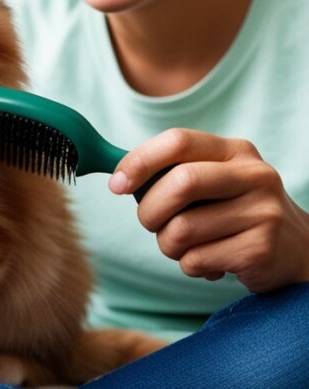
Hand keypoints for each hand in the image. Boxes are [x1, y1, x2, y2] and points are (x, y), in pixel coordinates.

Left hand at [109, 128, 308, 292]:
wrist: (295, 251)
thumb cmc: (231, 213)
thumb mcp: (210, 181)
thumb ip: (169, 173)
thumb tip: (115, 177)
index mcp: (234, 151)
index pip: (178, 141)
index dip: (138, 162)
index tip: (117, 185)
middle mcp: (254, 175)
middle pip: (180, 184)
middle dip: (150, 211)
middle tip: (151, 223)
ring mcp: (263, 212)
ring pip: (182, 229)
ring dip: (168, 245)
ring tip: (188, 246)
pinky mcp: (262, 249)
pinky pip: (195, 259)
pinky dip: (190, 265)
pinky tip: (211, 262)